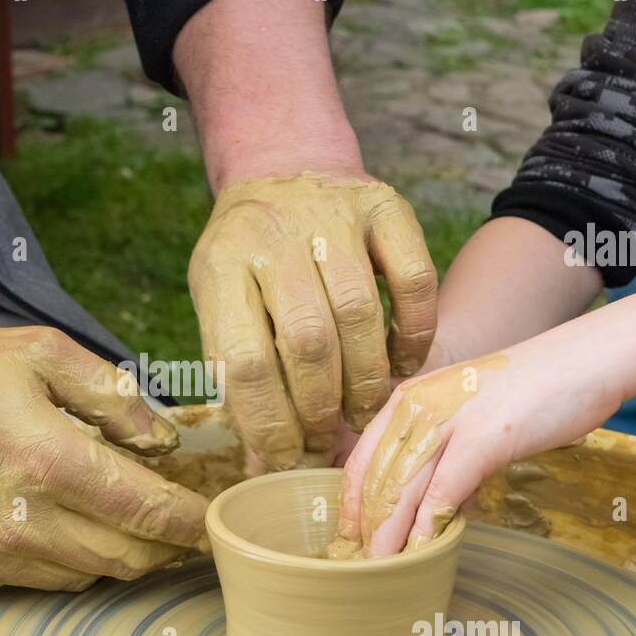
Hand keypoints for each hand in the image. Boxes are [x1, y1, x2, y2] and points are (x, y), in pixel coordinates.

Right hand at [0, 327, 208, 590]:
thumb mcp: (34, 352)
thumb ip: (111, 394)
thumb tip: (163, 440)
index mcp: (48, 461)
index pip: (148, 512)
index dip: (193, 523)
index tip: (217, 522)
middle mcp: (23, 522)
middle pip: (127, 558)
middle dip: (166, 547)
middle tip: (184, 528)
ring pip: (87, 575)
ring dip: (118, 555)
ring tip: (128, 522)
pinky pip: (39, 580)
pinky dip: (68, 561)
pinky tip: (65, 526)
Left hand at [190, 171, 438, 471]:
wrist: (283, 170)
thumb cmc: (248, 259)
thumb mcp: (221, 305)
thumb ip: (240, 377)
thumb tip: (267, 465)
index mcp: (221, 266)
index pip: (242, 361)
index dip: (267, 423)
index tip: (283, 461)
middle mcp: (274, 235)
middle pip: (305, 340)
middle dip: (319, 407)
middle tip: (327, 439)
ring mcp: (332, 214)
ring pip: (360, 313)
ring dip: (367, 379)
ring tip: (364, 414)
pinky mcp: (385, 206)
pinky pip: (413, 279)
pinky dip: (414, 332)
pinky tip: (404, 364)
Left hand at [338, 330, 626, 555]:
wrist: (585, 361)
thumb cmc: (530, 391)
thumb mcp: (467, 416)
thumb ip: (444, 454)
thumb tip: (434, 505)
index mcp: (407, 400)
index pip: (361, 461)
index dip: (351, 505)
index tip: (348, 539)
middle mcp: (416, 407)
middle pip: (375, 481)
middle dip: (365, 530)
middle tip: (359, 567)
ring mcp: (447, 422)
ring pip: (401, 490)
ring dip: (388, 537)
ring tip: (379, 572)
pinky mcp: (481, 438)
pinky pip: (443, 492)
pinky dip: (428, 527)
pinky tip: (420, 553)